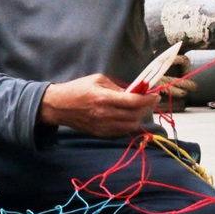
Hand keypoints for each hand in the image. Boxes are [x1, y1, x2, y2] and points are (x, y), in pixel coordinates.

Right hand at [38, 74, 158, 138]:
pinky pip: (122, 132)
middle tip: (148, 101)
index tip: (156, 95)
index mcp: (104, 98)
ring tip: (137, 110)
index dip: (149, 99)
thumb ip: (117, 87)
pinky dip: (128, 125)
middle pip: (136, 115)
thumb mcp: (97, 80)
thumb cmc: (77, 89)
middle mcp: (105, 114)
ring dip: (138, 117)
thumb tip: (133, 92)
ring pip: (131, 126)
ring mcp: (103, 126)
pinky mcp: (101, 134)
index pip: (134, 101)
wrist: (58, 106)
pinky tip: (126, 117)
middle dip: (146, 108)